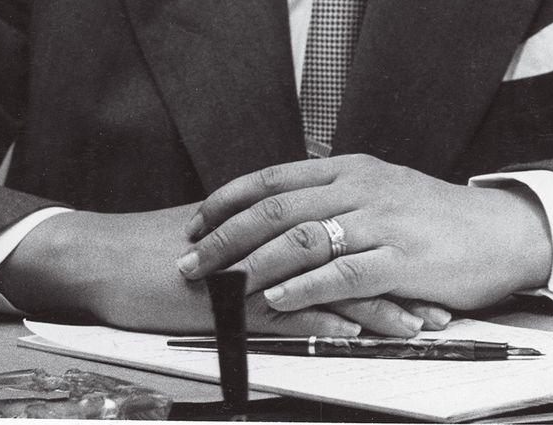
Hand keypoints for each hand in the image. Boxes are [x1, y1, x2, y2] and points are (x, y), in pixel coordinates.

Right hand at [0, 204, 449, 335]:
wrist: (110, 257)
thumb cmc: (168, 251)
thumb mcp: (228, 239)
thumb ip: (269, 240)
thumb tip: (308, 247)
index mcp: (275, 218)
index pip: (346, 232)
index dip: (390, 254)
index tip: (429, 273)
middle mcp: (271, 235)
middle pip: (351, 253)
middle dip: (400, 280)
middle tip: (442, 302)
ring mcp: (255, 264)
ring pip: (330, 281)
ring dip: (379, 306)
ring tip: (419, 325)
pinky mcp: (233, 294)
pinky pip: (287, 309)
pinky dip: (326, 321)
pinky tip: (358, 335)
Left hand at [176, 154, 552, 315]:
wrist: (498, 230)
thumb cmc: (434, 217)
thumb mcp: (381, 189)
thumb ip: (335, 196)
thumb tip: (281, 209)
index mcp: (349, 169)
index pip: (274, 178)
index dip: (228, 200)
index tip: (194, 222)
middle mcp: (359, 189)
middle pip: (276, 209)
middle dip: (224, 236)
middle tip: (190, 261)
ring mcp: (380, 223)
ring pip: (302, 239)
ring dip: (253, 264)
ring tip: (221, 285)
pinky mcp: (401, 260)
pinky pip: (342, 273)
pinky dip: (304, 287)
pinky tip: (277, 299)